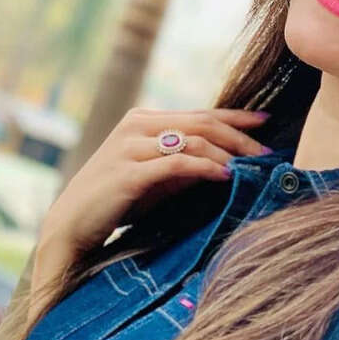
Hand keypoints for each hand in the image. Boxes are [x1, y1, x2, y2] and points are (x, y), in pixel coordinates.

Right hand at [39, 107, 270, 259]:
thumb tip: (228, 162)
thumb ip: (184, 164)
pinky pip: (176, 164)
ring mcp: (131, 146)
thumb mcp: (155, 178)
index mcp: (143, 120)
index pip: (200, 113)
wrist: (69, 225)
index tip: (266, 122)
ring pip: (193, 140)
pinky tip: (226, 176)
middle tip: (269, 152)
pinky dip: (205, 168)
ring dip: (229, 153)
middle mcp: (137, 125)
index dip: (236, 117)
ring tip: (253, 166)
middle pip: (202, 123)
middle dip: (240, 136)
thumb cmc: (115, 202)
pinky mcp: (129, 172)